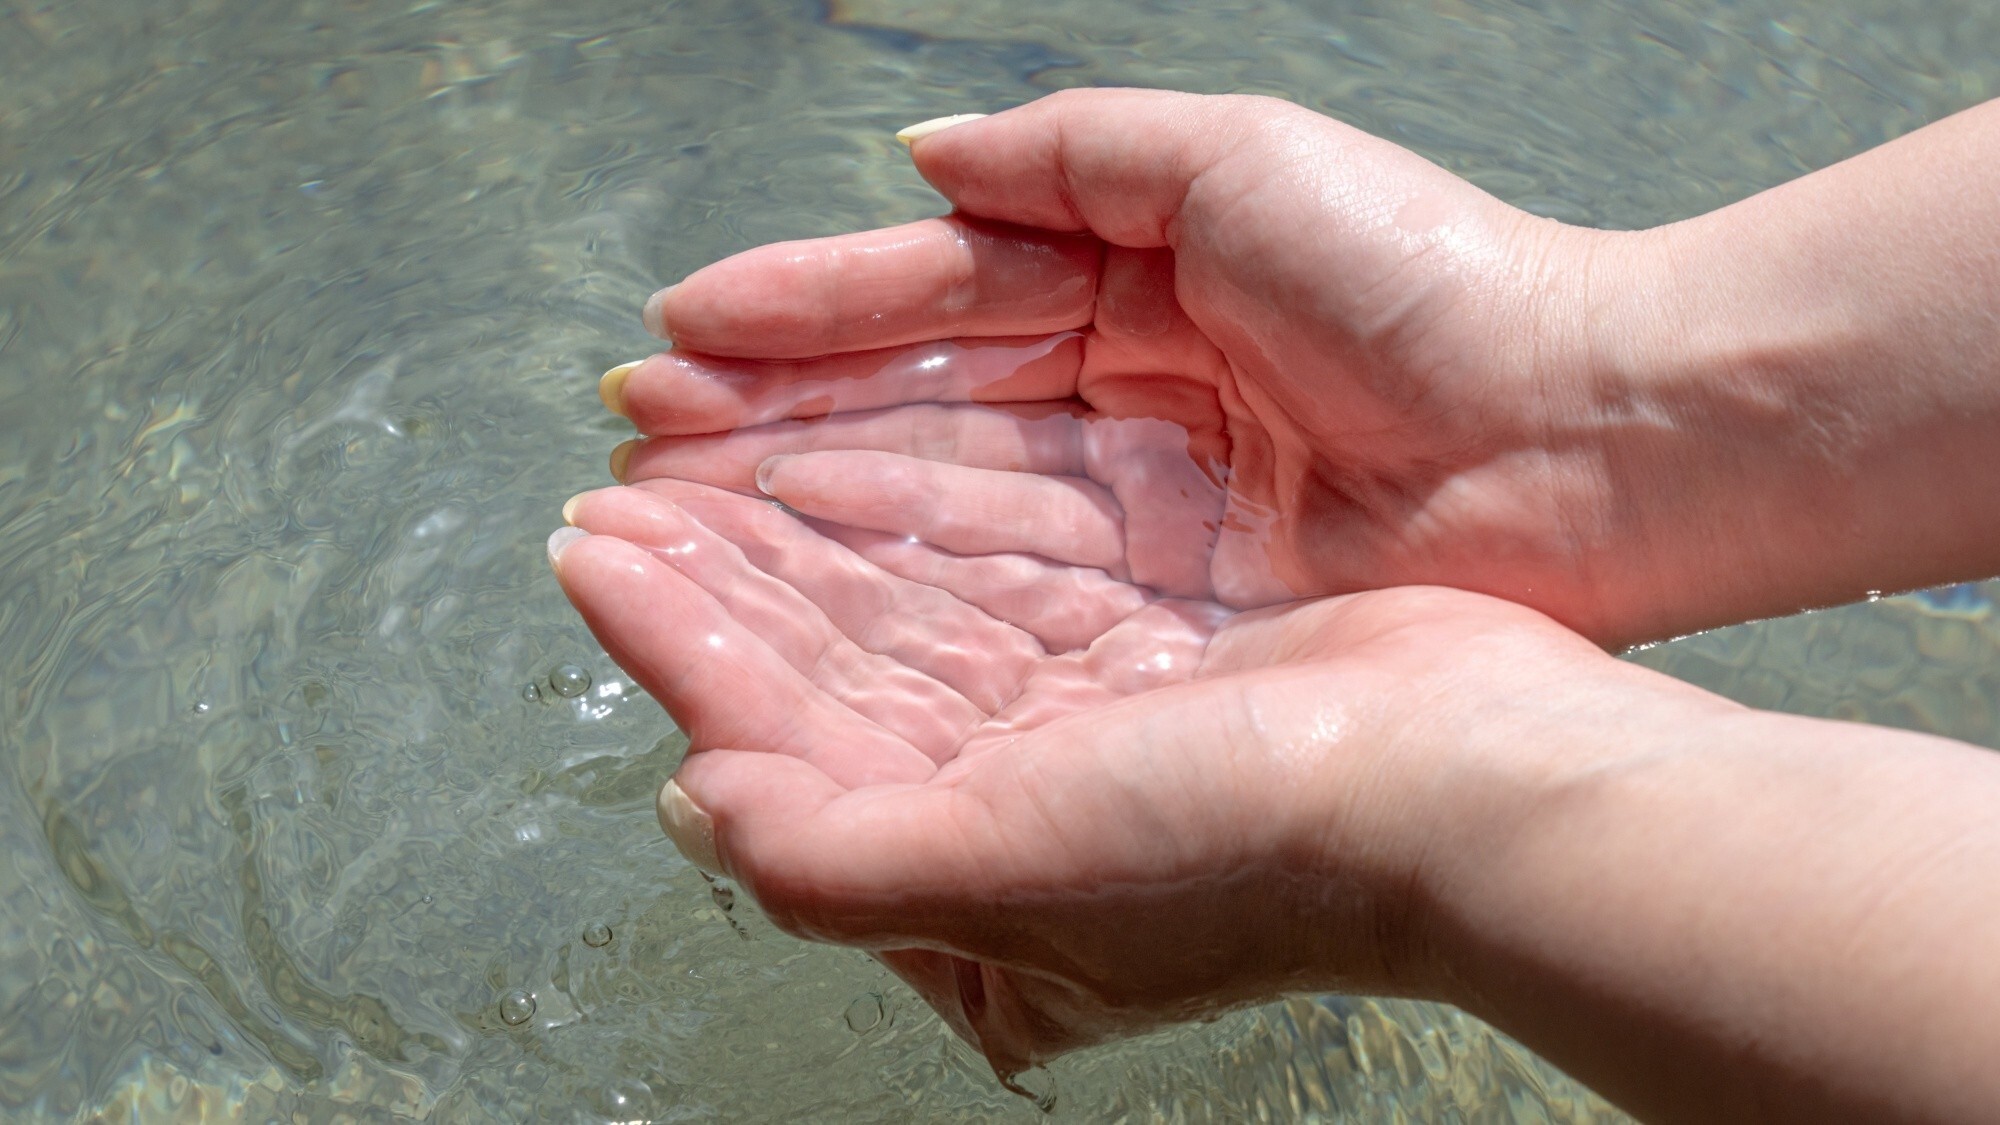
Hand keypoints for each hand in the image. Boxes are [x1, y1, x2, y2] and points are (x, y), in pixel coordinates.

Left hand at [550, 479, 1633, 1072]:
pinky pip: (993, 568)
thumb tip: (694, 800)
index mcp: (968, 896)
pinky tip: (844, 462)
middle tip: (624, 487)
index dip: (679, 649)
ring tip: (703, 459)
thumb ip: (821, 864)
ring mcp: (1080, 724)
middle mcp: (1013, 814)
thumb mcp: (1000, 888)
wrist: (1463, 783)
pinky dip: (914, 512)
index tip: (592, 555)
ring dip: (799, 535)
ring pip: (901, 612)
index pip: (778, 754)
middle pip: (828, 676)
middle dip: (722, 579)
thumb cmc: (1247, 856)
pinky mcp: (1144, 644)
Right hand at [603, 89, 1677, 641]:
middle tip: (632, 442)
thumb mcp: (1239, 161)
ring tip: (670, 517)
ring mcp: (1131, 512)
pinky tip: (798, 591)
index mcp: (1121, 284)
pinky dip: (898, 591)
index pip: (927, 297)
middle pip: (907, 409)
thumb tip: (923, 159)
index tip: (676, 336)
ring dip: (801, 509)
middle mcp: (1109, 401)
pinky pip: (1003, 592)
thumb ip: (1074, 154)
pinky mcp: (1164, 611)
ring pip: (933, 504)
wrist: (1586, 437)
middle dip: (765, 423)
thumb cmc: (1427, 282)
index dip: (799, 315)